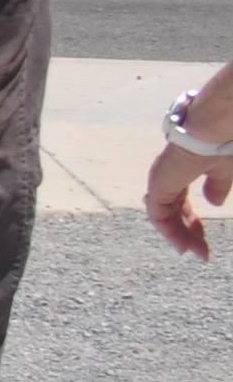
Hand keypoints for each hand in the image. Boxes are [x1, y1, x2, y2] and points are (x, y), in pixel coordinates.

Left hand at [151, 140, 230, 258]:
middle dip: (186, 233)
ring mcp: (160, 181)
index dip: (191, 222)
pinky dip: (168, 232)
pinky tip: (182, 245)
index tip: (203, 239)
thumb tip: (214, 203)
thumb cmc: (221, 144)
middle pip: (172, 212)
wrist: (212, 129)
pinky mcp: (157, 186)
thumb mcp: (224, 171)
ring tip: (195, 253)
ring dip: (180, 237)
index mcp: (182, 171)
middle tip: (201, 252)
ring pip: (164, 217)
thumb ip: (217, 186)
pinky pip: (158, 215)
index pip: (179, 202)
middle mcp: (168, 177)